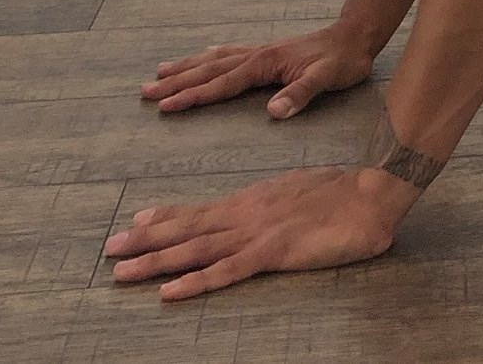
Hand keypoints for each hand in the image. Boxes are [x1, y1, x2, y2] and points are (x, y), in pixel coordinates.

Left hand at [103, 166, 410, 300]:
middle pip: (189, 228)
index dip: (167, 216)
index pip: (203, 209)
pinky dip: (195, 282)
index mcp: (255, 199)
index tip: (136, 220)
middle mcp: (248, 213)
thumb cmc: (343, 193)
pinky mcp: (273, 253)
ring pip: (197, 249)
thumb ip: (273, 202)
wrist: (372, 194)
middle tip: (111, 248)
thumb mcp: (299, 190)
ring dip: (157, 260)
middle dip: (147, 239)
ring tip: (122, 270)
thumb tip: (260, 206)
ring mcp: (258, 233)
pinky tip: (169, 293)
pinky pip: (227, 272)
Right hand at [140, 23, 375, 118]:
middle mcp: (257, 54)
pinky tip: (201, 58)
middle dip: (176, 82)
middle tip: (144, 92)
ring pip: (214, 60)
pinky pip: (228, 54)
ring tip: (158, 74)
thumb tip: (273, 112)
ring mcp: (261, 51)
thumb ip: (301, 94)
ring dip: (186, 67)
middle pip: (209, 70)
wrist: (357, 35)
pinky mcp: (267, 52)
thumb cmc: (344, 60)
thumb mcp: (328, 79)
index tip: (165, 106)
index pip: (222, 84)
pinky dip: (208, 58)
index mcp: (265, 63)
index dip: (194, 96)